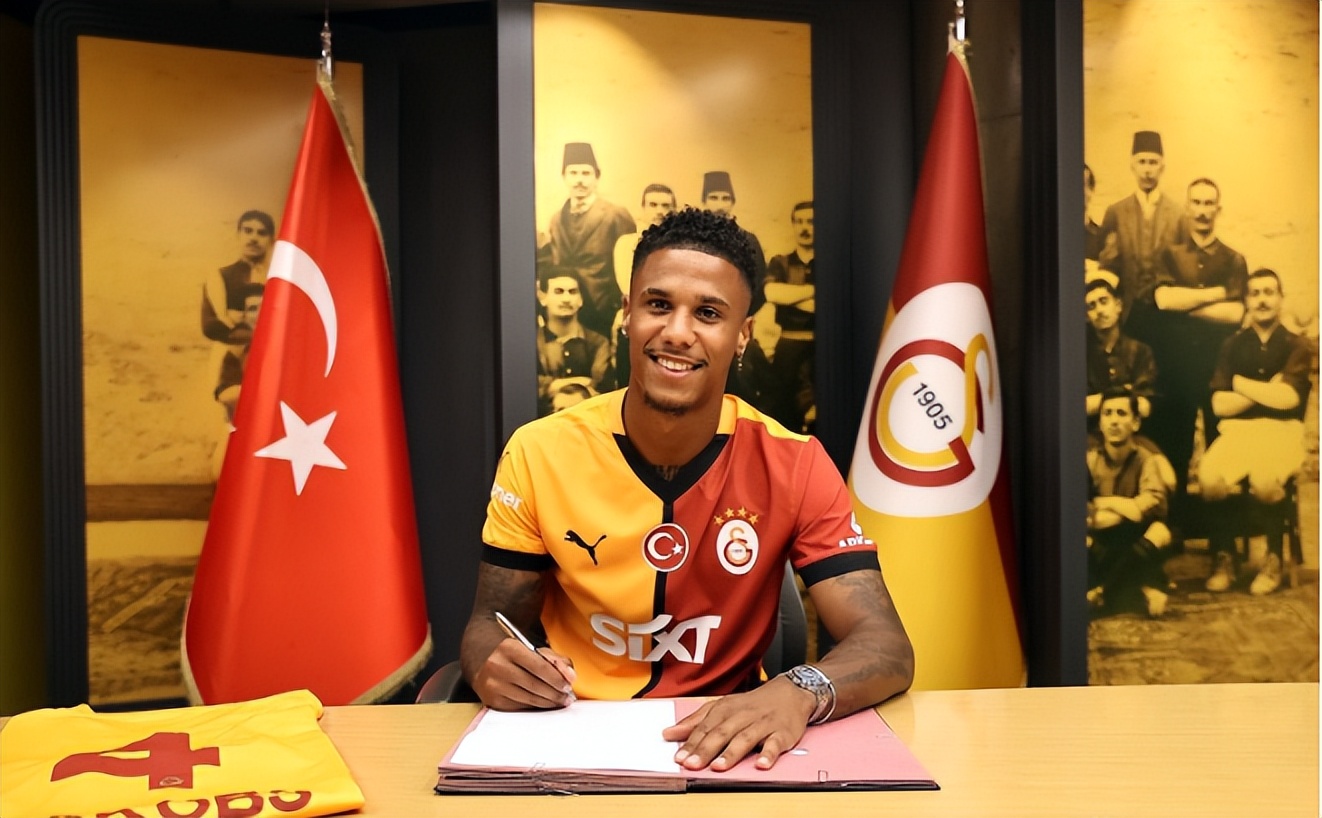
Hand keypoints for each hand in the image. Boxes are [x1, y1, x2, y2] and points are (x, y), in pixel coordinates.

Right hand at [471, 638, 575, 710]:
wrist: (481, 660)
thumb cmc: (513, 655)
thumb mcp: (532, 650)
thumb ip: (555, 660)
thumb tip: (570, 676)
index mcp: (509, 648)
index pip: (540, 667)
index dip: (557, 679)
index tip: (568, 685)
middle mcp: (498, 665)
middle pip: (535, 685)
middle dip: (556, 694)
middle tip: (567, 697)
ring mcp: (493, 684)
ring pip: (529, 698)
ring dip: (548, 702)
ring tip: (559, 701)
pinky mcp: (491, 700)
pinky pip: (520, 707)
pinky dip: (535, 707)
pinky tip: (543, 704)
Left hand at [661, 676, 814, 771]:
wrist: (790, 692)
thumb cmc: (752, 704)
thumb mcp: (722, 706)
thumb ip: (695, 721)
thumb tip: (669, 733)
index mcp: (726, 709)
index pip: (705, 727)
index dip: (691, 743)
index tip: (679, 757)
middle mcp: (743, 715)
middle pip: (722, 733)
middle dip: (706, 750)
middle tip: (692, 764)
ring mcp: (763, 724)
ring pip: (745, 738)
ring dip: (732, 753)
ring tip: (719, 766)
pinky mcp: (782, 733)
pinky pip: (775, 744)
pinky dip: (769, 754)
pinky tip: (762, 764)